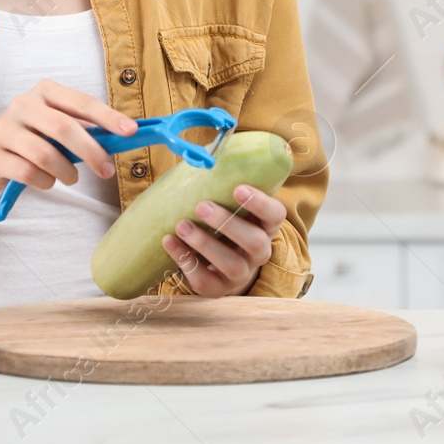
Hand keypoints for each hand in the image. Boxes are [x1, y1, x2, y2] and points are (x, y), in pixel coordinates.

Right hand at [0, 79, 137, 198]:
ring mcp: (5, 128)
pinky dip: (45, 182)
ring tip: (71, 178)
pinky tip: (46, 181)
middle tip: (106, 170)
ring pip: (46, 154)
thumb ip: (83, 128)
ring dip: (66, 172)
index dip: (108, 117)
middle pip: (64, 127)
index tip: (130, 132)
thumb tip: (123, 137)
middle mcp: (23, 104)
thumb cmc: (29, 140)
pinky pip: (29, 172)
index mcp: (45, 91)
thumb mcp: (54, 126)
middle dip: (91, 151)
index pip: (82, 102)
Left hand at [162, 184, 286, 296]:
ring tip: (182, 225)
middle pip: (255, 242)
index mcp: (264, 226)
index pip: (275, 215)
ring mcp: (240, 274)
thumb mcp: (228, 206)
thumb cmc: (221, 225)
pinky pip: (204, 280)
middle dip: (227, 223)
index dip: (260, 203)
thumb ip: (221, 186)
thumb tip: (199, 155)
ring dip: (205, 243)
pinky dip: (184, 260)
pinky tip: (169, 242)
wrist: (217, 266)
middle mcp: (258, 252)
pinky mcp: (218, 289)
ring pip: (231, 264)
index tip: (238, 188)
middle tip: (202, 206)